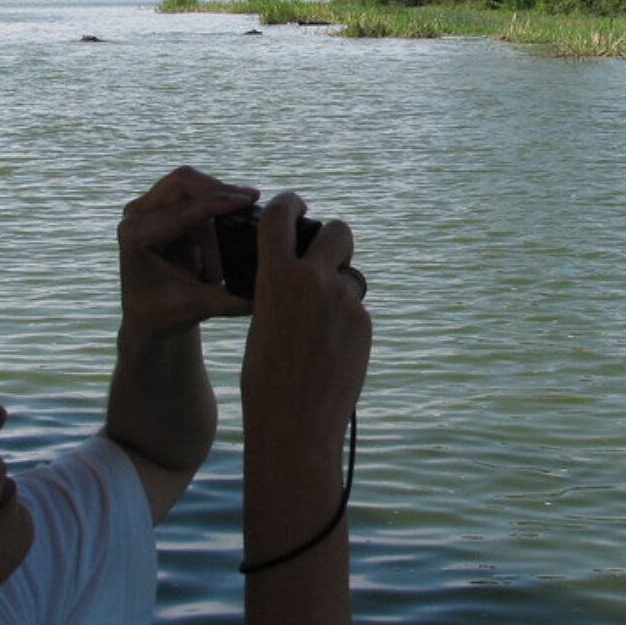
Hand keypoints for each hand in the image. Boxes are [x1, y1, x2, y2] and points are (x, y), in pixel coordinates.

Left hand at [117, 167, 258, 339]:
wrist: (148, 316)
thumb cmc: (165, 314)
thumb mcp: (199, 308)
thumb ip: (232, 300)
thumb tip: (267, 291)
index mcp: (134, 235)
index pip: (182, 209)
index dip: (219, 202)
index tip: (250, 200)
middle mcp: (135, 215)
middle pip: (183, 181)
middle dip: (219, 190)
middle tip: (251, 200)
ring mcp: (147, 207)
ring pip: (195, 189)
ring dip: (218, 215)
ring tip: (220, 260)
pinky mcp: (162, 207)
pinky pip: (198, 201)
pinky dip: (216, 217)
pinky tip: (222, 244)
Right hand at [241, 194, 370, 499]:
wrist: (294, 422)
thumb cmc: (266, 378)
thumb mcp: (262, 321)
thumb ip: (281, 289)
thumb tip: (300, 273)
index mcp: (275, 276)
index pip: (282, 216)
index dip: (290, 202)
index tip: (295, 204)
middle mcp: (313, 280)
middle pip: (339, 230)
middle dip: (335, 239)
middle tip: (328, 256)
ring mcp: (343, 301)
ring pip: (352, 276)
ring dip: (342, 289)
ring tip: (322, 325)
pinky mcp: (363, 323)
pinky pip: (357, 309)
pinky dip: (347, 322)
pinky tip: (331, 351)